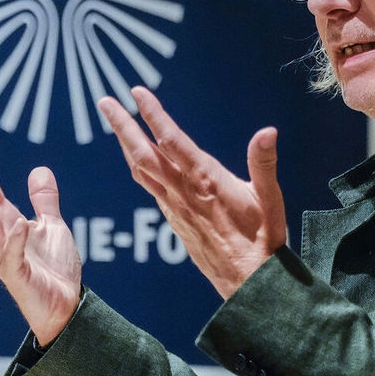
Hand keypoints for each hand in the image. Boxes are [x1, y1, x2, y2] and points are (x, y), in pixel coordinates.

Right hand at [0, 139, 81, 344]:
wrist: (66, 309)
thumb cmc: (53, 271)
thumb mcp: (52, 227)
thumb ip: (43, 200)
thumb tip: (39, 169)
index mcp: (5, 225)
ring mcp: (5, 258)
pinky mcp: (19, 278)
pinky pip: (14, 257)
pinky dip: (17, 241)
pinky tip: (20, 224)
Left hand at [97, 86, 285, 298]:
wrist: (246, 282)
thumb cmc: (263, 239)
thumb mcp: (270, 199)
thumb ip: (264, 163)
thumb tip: (267, 131)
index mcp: (206, 181)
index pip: (172, 141)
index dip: (153, 115)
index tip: (136, 93)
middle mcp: (184, 192)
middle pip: (144, 154)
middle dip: (122, 125)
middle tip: (105, 101)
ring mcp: (175, 207)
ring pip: (141, 170)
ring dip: (124, 143)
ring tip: (114, 121)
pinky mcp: (173, 219)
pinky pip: (148, 186)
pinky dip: (137, 165)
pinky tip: (135, 157)